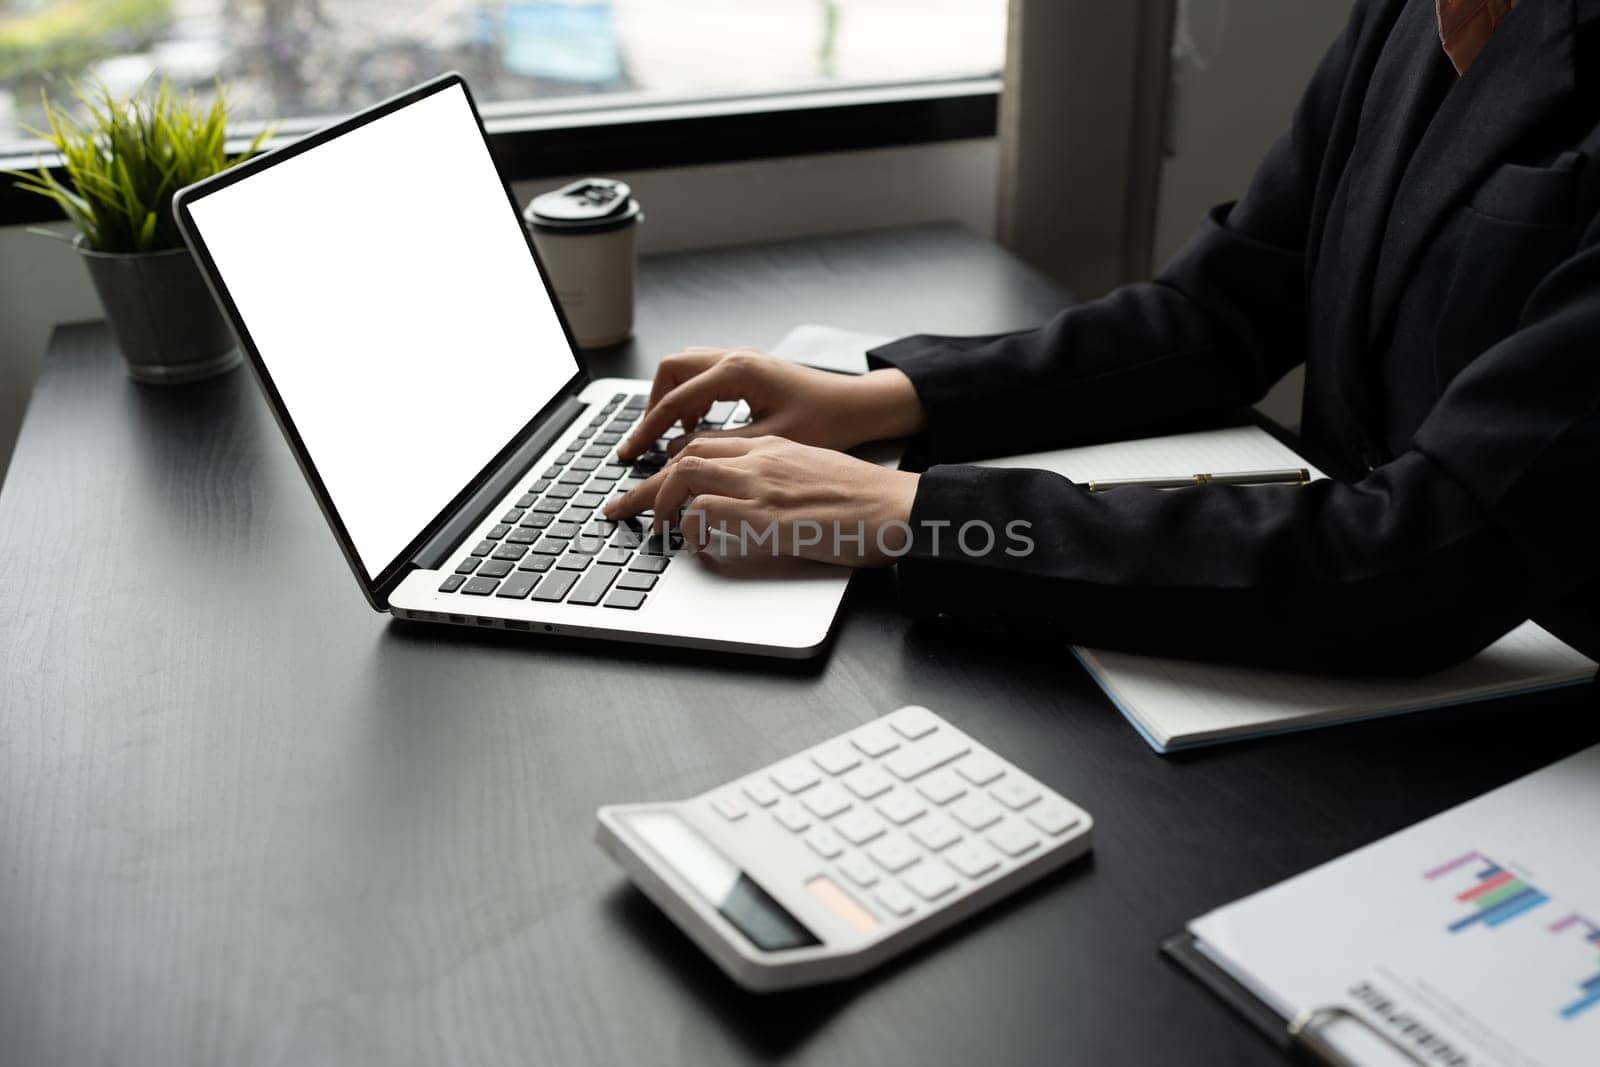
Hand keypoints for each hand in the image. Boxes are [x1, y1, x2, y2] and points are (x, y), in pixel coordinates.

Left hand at [603, 436, 920, 566]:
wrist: (897, 509)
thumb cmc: (866, 501)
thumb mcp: (814, 476)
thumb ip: (777, 481)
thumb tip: (747, 507)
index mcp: (774, 447)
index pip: (705, 446)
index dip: (669, 468)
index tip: (650, 489)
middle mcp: (762, 458)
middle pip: (684, 459)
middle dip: (645, 487)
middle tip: (621, 510)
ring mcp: (762, 485)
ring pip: (685, 478)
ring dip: (658, 505)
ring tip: (654, 531)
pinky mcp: (768, 516)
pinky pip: (707, 514)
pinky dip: (689, 529)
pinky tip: (693, 544)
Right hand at [617, 347, 924, 460]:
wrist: (857, 406)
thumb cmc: (825, 421)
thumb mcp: (769, 440)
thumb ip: (719, 445)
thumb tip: (677, 452)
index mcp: (737, 372)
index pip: (674, 400)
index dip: (647, 430)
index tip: (630, 454)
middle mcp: (735, 357)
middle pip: (671, 371)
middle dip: (652, 406)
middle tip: (644, 441)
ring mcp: (741, 358)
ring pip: (685, 369)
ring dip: (671, 400)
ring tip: (671, 436)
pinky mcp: (748, 367)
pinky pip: (703, 375)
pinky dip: (691, 397)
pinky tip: (699, 427)